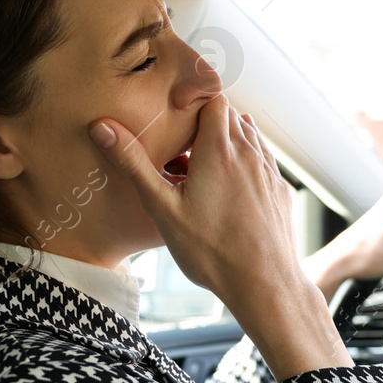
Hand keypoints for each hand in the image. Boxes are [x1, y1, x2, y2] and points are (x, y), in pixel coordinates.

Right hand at [89, 96, 349, 378]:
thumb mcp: (162, 208)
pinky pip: (262, 163)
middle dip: (205, 125)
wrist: (265, 284)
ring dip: (226, 144)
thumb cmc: (212, 250)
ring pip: (248, 138)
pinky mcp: (280, 191)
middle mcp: (249, 153)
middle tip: (180, 148)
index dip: (194, 102)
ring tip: (200, 170)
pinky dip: (244, 165)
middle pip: (230, 117)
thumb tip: (102, 127)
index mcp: (219, 149)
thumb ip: (133, 164)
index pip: (213, 99)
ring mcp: (268, 171)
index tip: (174, 117)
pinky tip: (228, 190)